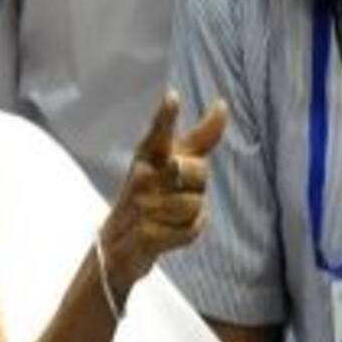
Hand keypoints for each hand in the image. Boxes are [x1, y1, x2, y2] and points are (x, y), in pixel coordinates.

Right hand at [99, 91, 229, 302]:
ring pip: (196, 205)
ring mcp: (141, 207)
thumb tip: (223, 103)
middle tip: (177, 190)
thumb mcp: (171, 160)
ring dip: (192, 213)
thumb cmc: (152, 193)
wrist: (119, 243)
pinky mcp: (146, 236)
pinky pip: (190, 231)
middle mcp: (140, 177)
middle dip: (198, 183)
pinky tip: (169, 232)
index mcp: (147, 155)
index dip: (166, 116)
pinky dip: (187, 233)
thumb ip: (200, 136)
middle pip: (197, 171)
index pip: (158, 132)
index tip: (172, 97)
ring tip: (169, 215)